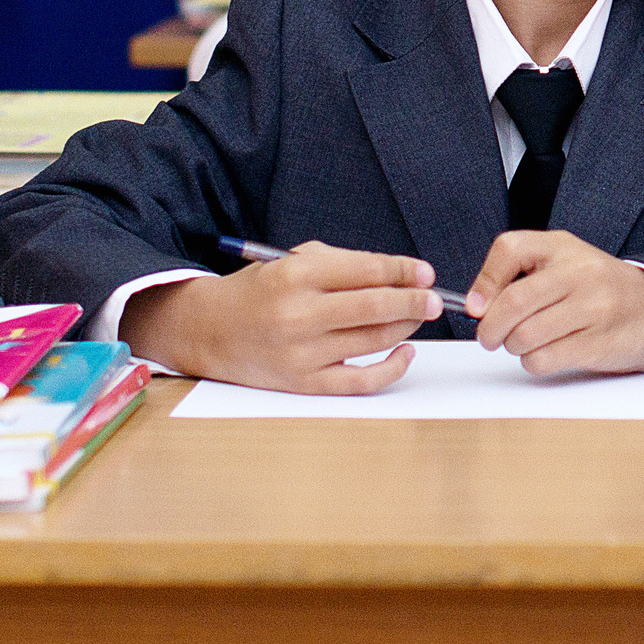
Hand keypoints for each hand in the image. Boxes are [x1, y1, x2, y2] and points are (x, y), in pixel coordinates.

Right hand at [120, 240, 439, 393]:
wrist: (208, 330)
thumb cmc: (260, 291)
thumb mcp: (292, 261)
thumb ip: (344, 264)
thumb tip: (400, 275)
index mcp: (296, 275)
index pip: (367, 270)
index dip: (404, 271)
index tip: (425, 272)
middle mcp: (298, 314)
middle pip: (375, 306)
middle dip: (414, 301)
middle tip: (436, 300)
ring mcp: (300, 352)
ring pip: (373, 340)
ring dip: (406, 328)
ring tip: (418, 318)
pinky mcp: (302, 383)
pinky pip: (359, 380)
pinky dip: (390, 369)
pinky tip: (405, 353)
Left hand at [466, 229, 643, 375]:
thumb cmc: (596, 287)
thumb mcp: (562, 262)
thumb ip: (519, 274)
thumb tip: (476, 306)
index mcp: (563, 247)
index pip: (511, 248)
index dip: (485, 281)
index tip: (476, 306)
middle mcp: (580, 272)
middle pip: (514, 302)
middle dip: (490, 328)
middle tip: (489, 336)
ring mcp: (593, 307)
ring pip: (525, 336)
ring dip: (513, 347)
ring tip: (524, 342)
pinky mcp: (598, 342)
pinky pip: (543, 359)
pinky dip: (533, 362)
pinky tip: (546, 352)